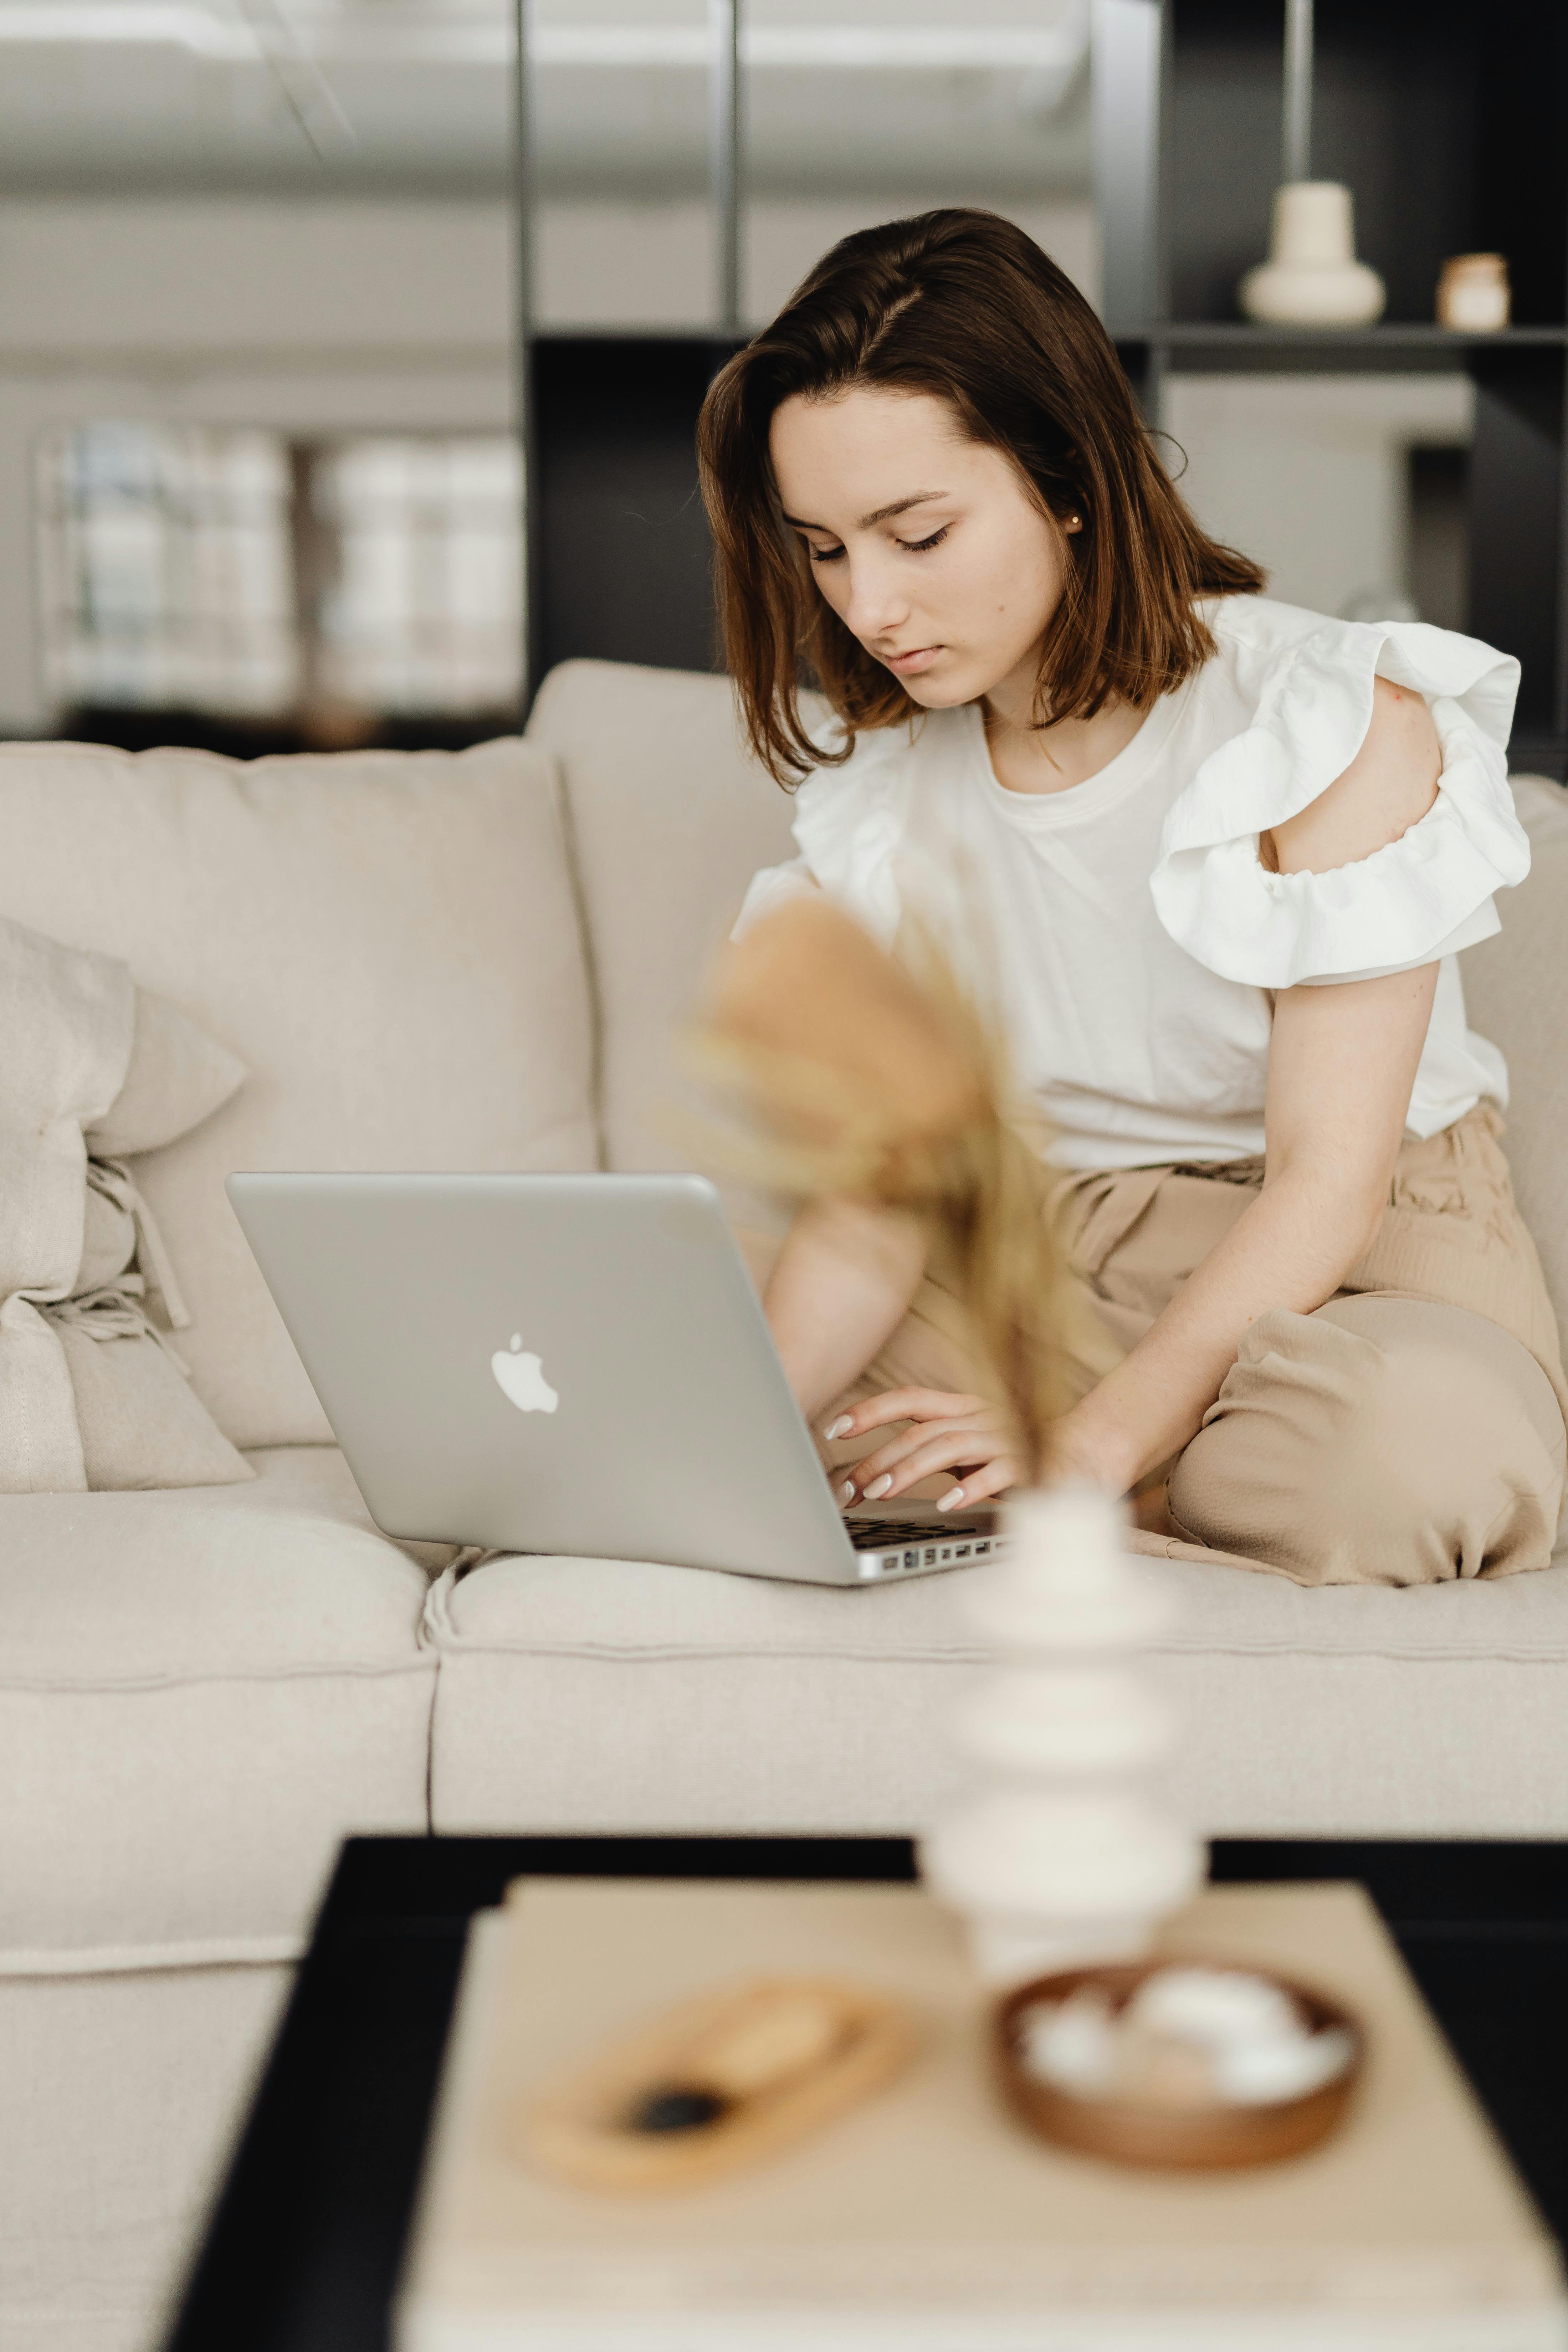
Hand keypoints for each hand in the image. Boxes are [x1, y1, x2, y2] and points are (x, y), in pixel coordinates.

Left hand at [825, 1389, 1021, 1513]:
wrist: (1087, 1450)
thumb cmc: (1016, 1451)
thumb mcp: (968, 1444)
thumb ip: (931, 1448)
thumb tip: (876, 1471)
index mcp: (962, 1408)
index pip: (909, 1399)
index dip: (871, 1410)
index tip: (834, 1428)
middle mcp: (979, 1418)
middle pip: (919, 1433)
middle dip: (879, 1459)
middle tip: (849, 1488)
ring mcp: (1004, 1439)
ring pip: (948, 1448)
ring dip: (910, 1471)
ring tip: (880, 1493)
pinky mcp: (1028, 1464)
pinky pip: (996, 1473)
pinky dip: (971, 1487)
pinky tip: (947, 1503)